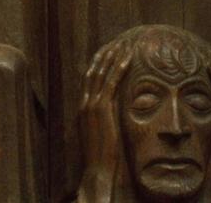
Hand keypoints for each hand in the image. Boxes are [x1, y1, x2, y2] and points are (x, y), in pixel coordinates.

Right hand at [76, 39, 132, 201]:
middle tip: (115, 42)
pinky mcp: (101, 108)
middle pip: (93, 71)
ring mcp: (92, 105)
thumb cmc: (101, 155)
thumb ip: (102, 120)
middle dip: (104, 56)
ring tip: (122, 44)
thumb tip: (111, 114)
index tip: (107, 52)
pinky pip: (111, 83)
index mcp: (83, 108)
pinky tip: (127, 59)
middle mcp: (85, 103)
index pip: (89, 79)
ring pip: (101, 73)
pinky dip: (118, 69)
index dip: (98, 64)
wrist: (96, 167)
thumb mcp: (100, 133)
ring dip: (112, 57)